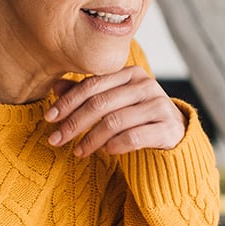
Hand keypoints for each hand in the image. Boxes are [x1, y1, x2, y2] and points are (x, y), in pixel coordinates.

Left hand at [45, 65, 186, 156]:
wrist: (175, 135)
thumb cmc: (138, 117)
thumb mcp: (113, 102)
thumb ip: (87, 94)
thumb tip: (55, 87)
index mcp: (131, 73)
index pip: (92, 85)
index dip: (68, 101)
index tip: (49, 117)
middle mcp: (147, 85)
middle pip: (100, 103)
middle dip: (74, 123)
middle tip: (55, 139)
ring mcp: (159, 106)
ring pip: (114, 121)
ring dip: (91, 139)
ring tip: (78, 151)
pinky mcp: (168, 128)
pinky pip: (133, 137)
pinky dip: (114, 145)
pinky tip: (106, 152)